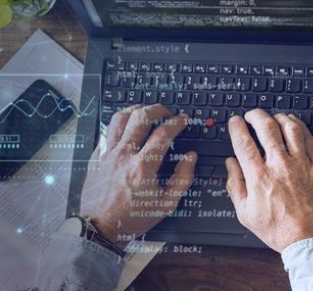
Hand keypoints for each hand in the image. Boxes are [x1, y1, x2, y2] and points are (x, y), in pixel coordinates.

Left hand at [80, 104, 196, 248]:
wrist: (100, 229)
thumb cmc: (133, 218)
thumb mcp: (166, 204)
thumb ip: (182, 178)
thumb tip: (190, 157)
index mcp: (143, 167)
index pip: (163, 133)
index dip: (177, 122)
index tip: (182, 120)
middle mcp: (124, 156)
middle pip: (140, 117)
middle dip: (157, 109)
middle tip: (166, 112)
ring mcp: (107, 155)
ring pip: (119, 119)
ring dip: (135, 110)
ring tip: (145, 112)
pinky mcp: (96, 157)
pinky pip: (106, 133)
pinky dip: (119, 126)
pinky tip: (126, 129)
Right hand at [225, 110, 312, 252]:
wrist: (311, 241)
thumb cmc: (280, 230)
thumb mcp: (246, 214)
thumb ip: (235, 186)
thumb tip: (230, 165)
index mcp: (259, 177)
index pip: (243, 142)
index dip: (236, 127)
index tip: (234, 122)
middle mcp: (280, 166)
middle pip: (266, 127)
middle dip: (255, 115)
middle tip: (251, 114)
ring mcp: (302, 165)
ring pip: (289, 128)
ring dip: (278, 117)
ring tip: (273, 117)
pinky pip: (309, 139)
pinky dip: (299, 127)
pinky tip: (294, 124)